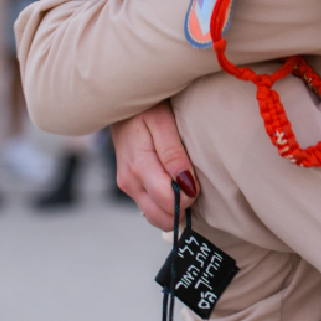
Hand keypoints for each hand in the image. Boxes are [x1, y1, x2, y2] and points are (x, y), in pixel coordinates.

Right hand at [112, 102, 199, 231]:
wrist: (123, 103)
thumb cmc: (146, 108)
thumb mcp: (163, 123)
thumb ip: (173, 155)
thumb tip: (186, 184)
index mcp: (138, 167)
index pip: (167, 201)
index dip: (188, 198)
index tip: (198, 182)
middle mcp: (129, 181)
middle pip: (159, 217)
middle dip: (181, 209)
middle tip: (193, 187)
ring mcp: (127, 185)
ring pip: (154, 215)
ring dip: (173, 208)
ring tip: (185, 185)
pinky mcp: (129, 185)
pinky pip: (149, 205)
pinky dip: (164, 203)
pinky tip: (174, 186)